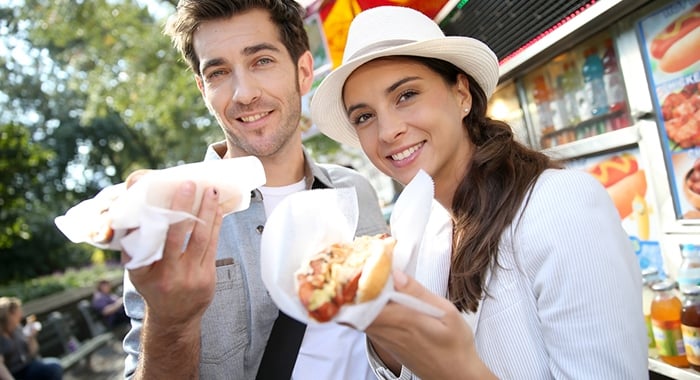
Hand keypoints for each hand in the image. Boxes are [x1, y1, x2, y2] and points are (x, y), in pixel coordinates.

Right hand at [124, 181, 222, 327]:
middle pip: (176, 236)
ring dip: (207, 212)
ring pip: (201, 238)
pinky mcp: (208, 278)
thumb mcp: (137, 271)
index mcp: (144, 272)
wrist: (175, 317)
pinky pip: (213, 246)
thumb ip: (135, 247)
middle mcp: (166, 275)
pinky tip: (218, 209)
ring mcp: (190, 277)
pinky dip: (216, 225)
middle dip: (183, 209)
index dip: (151, 221)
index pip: (144, 243)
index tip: (155, 199)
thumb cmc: (153, 286)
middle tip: (188, 185)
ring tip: (211, 191)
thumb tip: (132, 214)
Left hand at [365, 271, 494, 379]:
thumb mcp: (447, 314)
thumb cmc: (455, 347)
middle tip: (365, 268)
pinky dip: (366, 309)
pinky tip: (378, 299)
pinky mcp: (384, 343)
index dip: (361, 280)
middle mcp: (387, 331)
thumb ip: (419, 293)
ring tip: (371, 280)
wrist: (454, 375)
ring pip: (358, 315)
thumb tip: (397, 274)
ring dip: (360, 297)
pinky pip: (365, 323)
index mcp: (402, 320)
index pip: (367, 299)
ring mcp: (383, 339)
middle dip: (356, 286)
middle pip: (356, 306)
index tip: (365, 264)